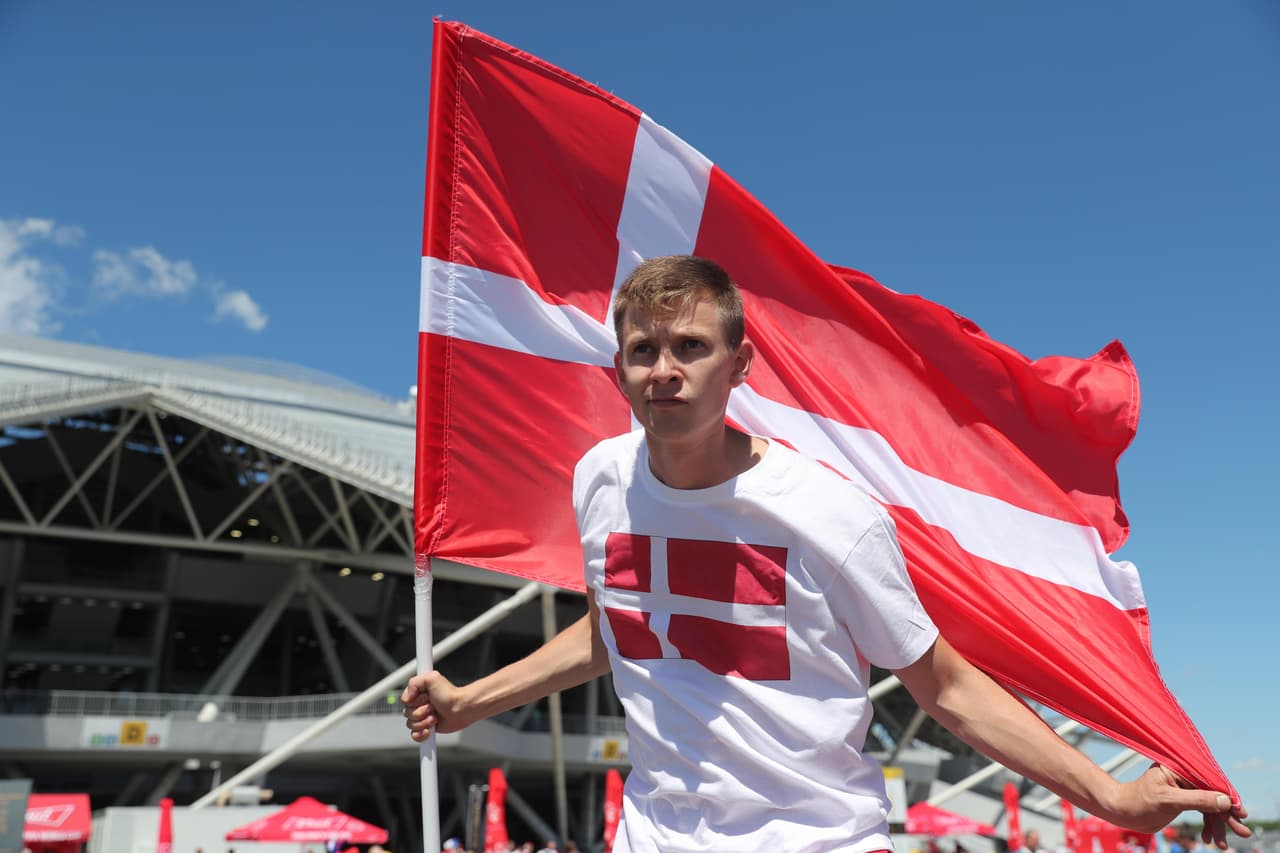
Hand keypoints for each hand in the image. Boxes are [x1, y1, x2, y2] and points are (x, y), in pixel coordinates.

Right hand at [400, 670, 467, 740]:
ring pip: (410, 725)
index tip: (425, 697)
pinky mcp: (426, 728)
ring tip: (435, 717)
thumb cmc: (450, 694)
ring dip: (423, 722)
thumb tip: (406, 697)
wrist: (461, 709)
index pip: (405, 700)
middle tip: (432, 708)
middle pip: (406, 713)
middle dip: (420, 712)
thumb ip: (414, 682)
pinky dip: (421, 734)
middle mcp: (419, 705)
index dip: (413, 701)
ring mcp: (422, 717)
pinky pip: (415, 735)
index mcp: (418, 693)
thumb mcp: (432, 678)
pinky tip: (429, 729)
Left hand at [1107, 765, 1249, 848]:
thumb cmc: (1139, 801)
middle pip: (1213, 795)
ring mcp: (1185, 788)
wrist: (1123, 811)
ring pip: (1210, 806)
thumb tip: (1225, 800)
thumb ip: (1197, 799)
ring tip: (1222, 844)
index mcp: (1180, 768)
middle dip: (1227, 815)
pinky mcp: (1183, 800)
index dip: (1227, 797)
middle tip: (1242, 833)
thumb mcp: (1169, 801)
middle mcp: (1184, 776)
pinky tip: (1209, 838)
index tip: (1240, 813)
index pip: (1210, 781)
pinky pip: (1203, 812)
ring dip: (1219, 825)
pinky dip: (1208, 825)